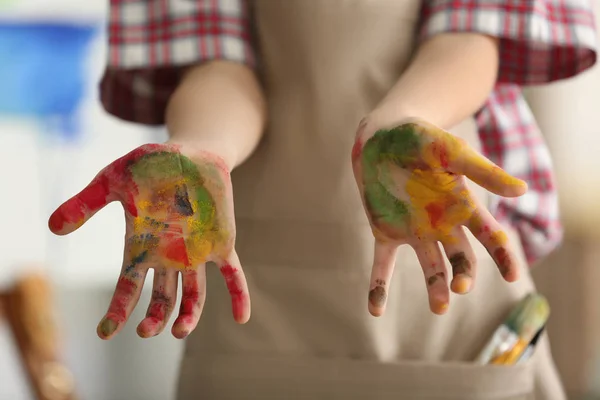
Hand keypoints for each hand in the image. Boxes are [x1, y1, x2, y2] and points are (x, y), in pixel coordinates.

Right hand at [48, 143, 249, 338]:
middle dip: (155, 318)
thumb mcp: (112, 182)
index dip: (116, 311)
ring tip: (179, 331)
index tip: (106, 332)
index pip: (128, 287)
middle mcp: (169, 256)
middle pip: (162, 298)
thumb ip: (85, 204)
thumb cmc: (149, 167)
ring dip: (189, 316)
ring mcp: (197, 253)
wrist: (189, 152)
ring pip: (194, 294)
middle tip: (146, 331)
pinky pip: (233, 275)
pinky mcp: (221, 243)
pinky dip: (238, 296)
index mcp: (142, 247)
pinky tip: (241, 318)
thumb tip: (52, 227)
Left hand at [352, 118, 526, 315]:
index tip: (512, 277)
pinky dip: (379, 288)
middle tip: (459, 287)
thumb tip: (522, 191)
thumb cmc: (421, 138)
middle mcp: (441, 224)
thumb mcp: (452, 152)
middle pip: (461, 260)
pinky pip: (383, 265)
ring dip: (435, 289)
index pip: (490, 237)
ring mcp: (413, 231)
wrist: (382, 135)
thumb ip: (483, 172)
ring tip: (439, 309)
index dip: (504, 257)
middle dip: (463, 276)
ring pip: (430, 268)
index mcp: (462, 206)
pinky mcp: (385, 232)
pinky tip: (376, 311)